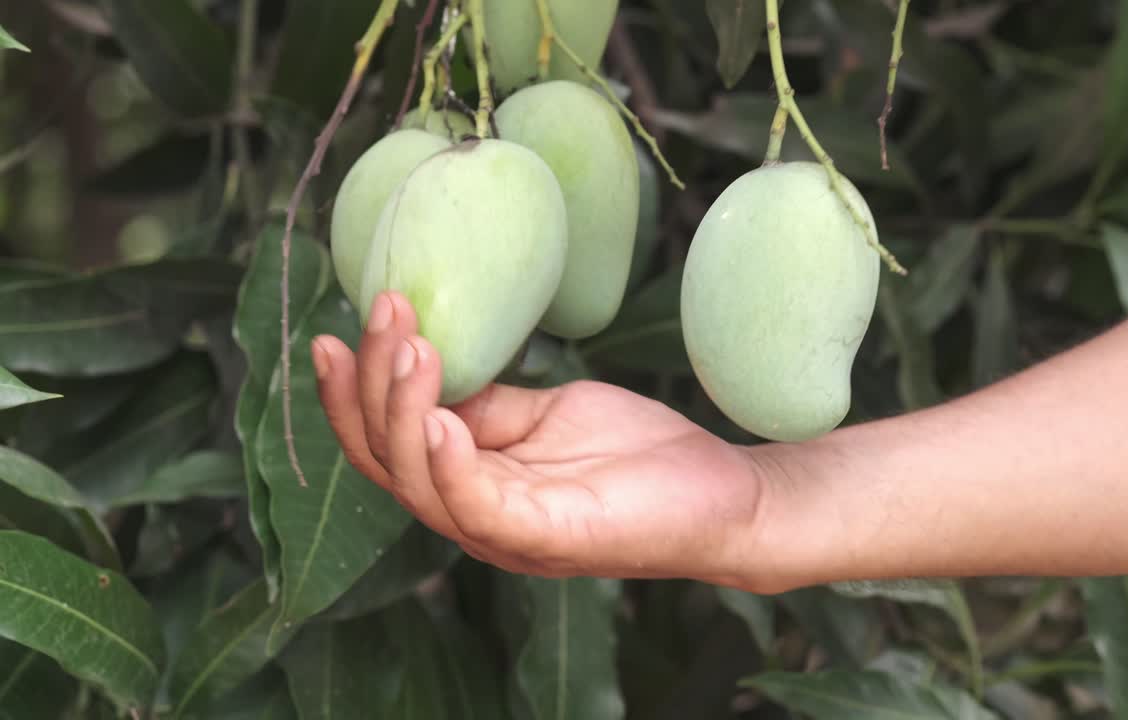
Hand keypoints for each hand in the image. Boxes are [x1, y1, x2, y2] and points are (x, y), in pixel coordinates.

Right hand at [310, 291, 775, 589]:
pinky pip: (475, 505)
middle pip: (385, 460)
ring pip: (416, 480)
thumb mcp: (549, 412)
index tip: (340, 331)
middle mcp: (472, 515)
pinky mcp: (545, 538)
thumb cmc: (639, 455)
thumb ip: (488, 404)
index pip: (385, 445)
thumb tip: (431, 361)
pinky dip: (447, 462)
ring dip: (403, 410)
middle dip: (369, 384)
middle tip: (383, 310)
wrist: (724, 492)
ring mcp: (505, 533)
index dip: (355, 392)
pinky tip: (441, 418)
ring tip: (412, 346)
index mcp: (469, 485)